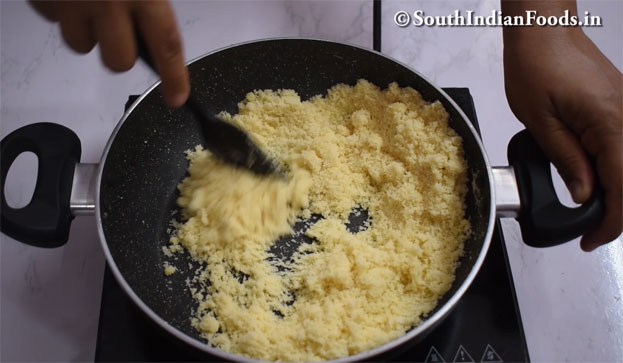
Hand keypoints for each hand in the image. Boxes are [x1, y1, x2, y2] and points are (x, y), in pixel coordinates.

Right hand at [29, 0, 189, 107]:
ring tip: (91, 3)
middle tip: (122, 33)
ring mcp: (71, 0)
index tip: (176, 96)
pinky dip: (61, 10)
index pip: (167, 45)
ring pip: (80, 45)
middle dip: (121, 54)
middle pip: (118, 62)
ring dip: (88, 31)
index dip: (175, 76)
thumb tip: (164, 22)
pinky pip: (53, 19)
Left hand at [503, 27, 621, 250]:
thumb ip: (565, 160)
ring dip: (615, 192)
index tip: (591, 240)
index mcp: (610, 125)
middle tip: (588, 229)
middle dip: (615, 211)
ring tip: (587, 208)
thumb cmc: (537, 65)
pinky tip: (593, 180)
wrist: (545, 31)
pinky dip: (614, 171)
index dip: (609, 222)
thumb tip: (582, 194)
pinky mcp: (621, 109)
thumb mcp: (539, 122)